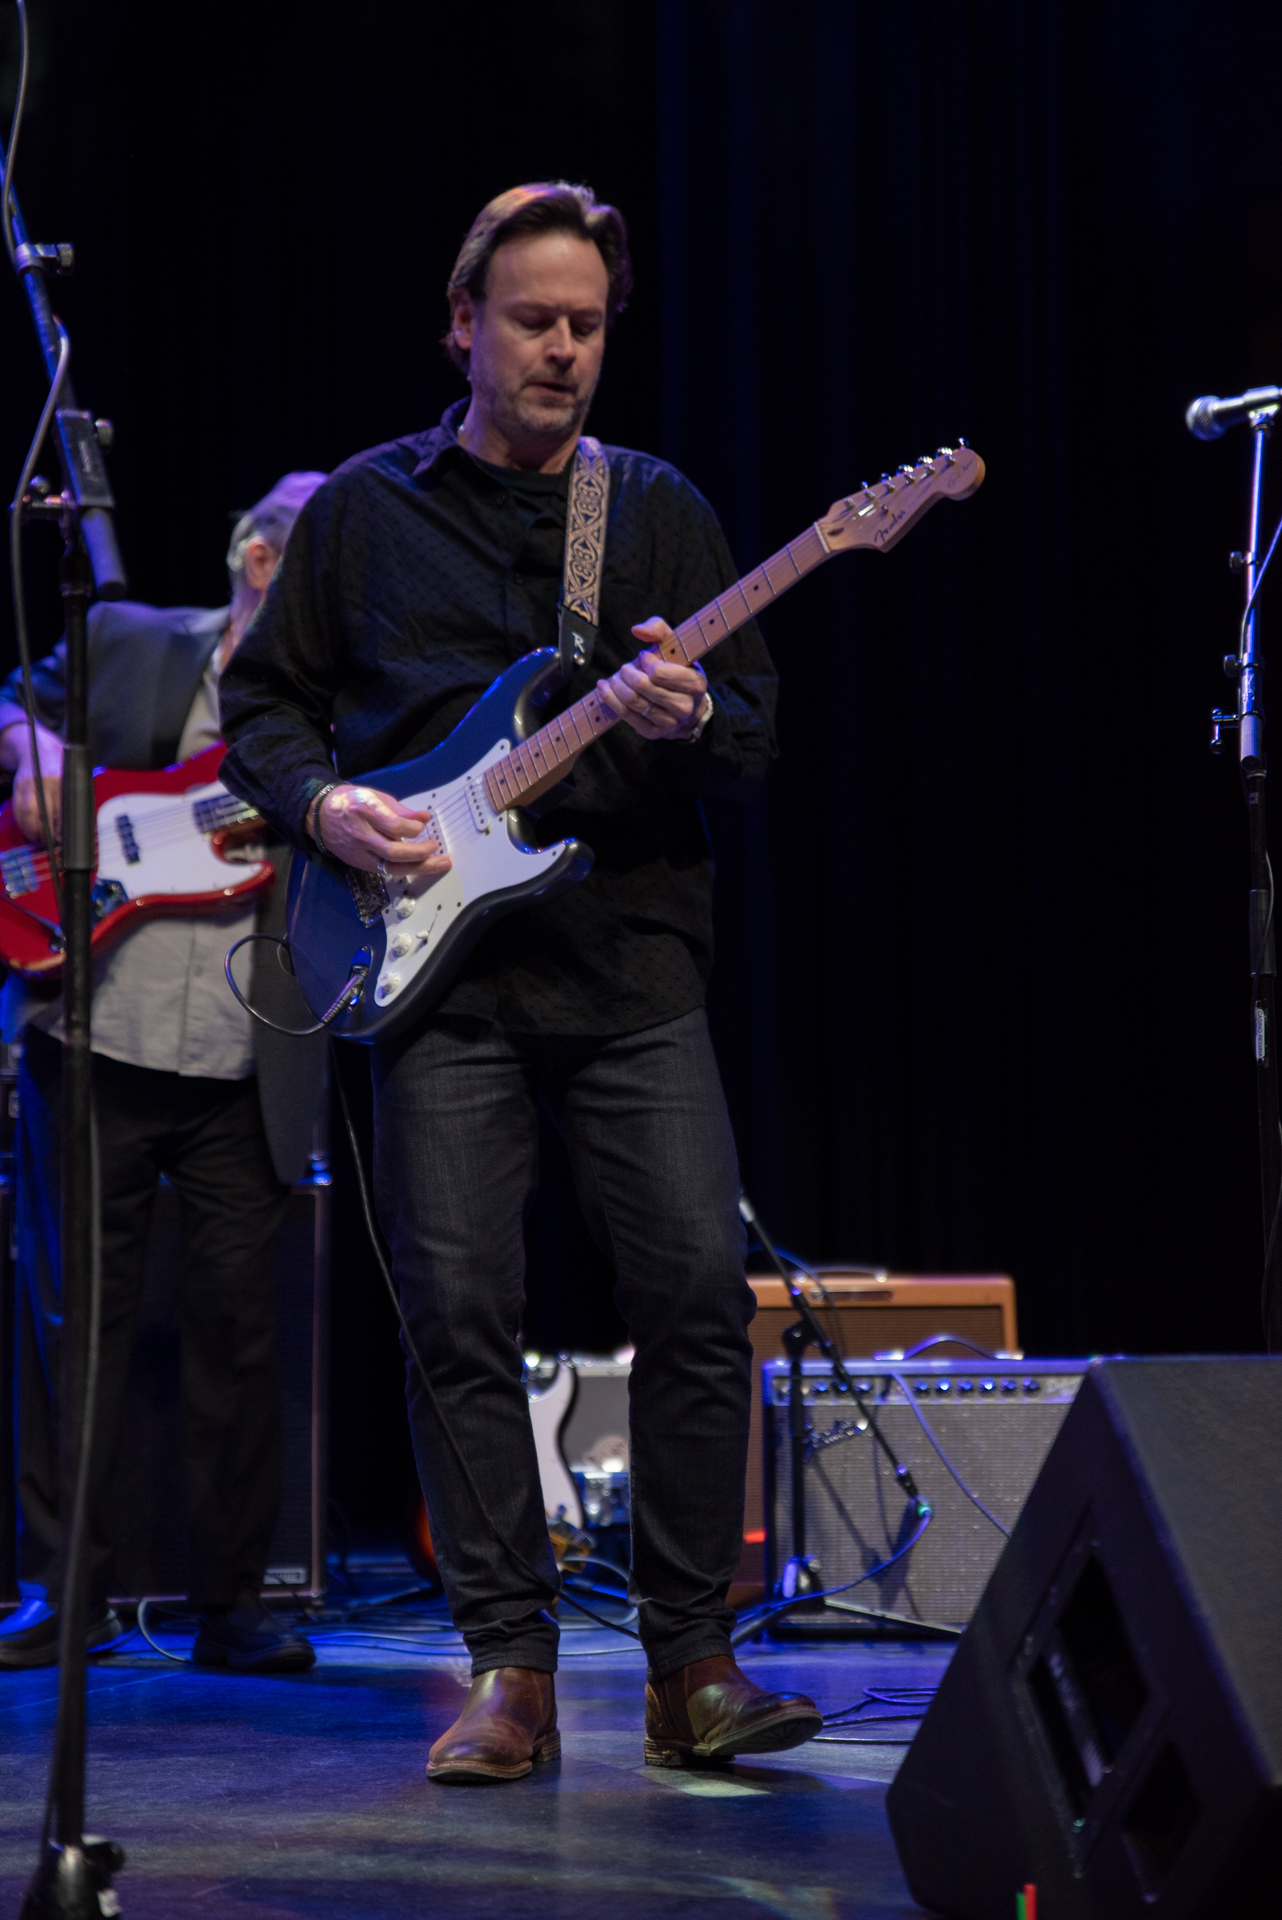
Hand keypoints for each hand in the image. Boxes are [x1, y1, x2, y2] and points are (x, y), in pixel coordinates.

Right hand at [1, 721, 63, 844]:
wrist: (38, 746)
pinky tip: (27, 828)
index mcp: (63, 780)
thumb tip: (76, 826)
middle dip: (43, 832)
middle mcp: (45, 781)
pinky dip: (21, 821)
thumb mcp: (72, 778)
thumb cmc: (61, 766)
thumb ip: (73, 799)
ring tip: (37, 838)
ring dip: (30, 829)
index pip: (62, 809)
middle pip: (42, 812)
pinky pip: (17, 807)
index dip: (60, 827)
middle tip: (48, 843)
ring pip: (27, 812)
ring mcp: (29, 783)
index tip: (61, 840)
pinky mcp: (18, 785)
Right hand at [311, 784, 452, 877]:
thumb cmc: (352, 802)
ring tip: (439, 863)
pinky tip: (421, 865)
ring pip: (390, 866)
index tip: (422, 826)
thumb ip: (400, 809)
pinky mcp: (359, 864)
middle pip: (392, 851)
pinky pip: (385, 869)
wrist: (320, 816)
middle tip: (436, 847)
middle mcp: (361, 834)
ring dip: (419, 867)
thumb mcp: (375, 796)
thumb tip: (424, 818)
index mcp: (364, 811)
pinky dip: (405, 868)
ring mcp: (359, 852)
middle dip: (419, 853)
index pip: (393, 826)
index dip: (412, 829)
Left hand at [598, 617, 709, 739]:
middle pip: (642, 686)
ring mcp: (669, 723)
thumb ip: (658, 630)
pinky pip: (625, 715)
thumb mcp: (675, 647)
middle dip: (627, 672)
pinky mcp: (653, 732)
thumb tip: (636, 630)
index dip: (645, 662)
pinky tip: (605, 688)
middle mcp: (684, 706)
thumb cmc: (678, 670)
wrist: (688, 708)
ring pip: (632, 701)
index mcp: (695, 684)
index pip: (659, 673)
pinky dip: (610, 699)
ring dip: (616, 685)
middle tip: (625, 668)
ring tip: (615, 677)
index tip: (643, 657)